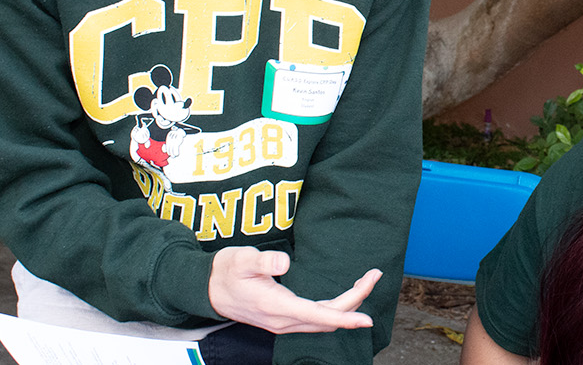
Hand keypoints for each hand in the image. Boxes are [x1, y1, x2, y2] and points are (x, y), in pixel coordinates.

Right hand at [208, 247, 380, 333]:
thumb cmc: (226, 271)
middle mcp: (283, 320)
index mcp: (275, 306)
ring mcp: (284, 322)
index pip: (318, 316)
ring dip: (349, 305)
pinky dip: (336, 309)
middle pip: (328, 319)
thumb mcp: (240, 259)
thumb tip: (284, 261)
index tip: (367, 319)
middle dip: (356, 301)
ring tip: (366, 281)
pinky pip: (317, 319)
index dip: (345, 316)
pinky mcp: (285, 319)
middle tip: (374, 275)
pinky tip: (347, 294)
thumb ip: (262, 260)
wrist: (208, 289)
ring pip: (324, 321)